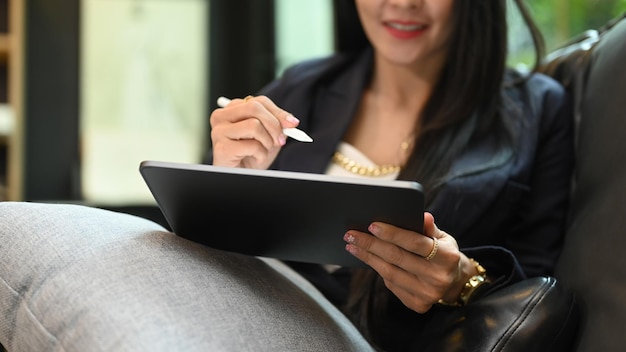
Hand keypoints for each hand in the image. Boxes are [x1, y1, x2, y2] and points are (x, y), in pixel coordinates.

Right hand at [210, 95, 300, 168]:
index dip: (278, 112)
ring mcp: (219, 131)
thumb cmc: (251, 155)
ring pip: (254, 125)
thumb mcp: (268, 136)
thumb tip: (291, 121)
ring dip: (267, 142)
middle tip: (281, 140)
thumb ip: (277, 125)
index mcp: (232, 109)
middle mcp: (221, 116)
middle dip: (274, 124)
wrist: (239, 175)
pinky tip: (255, 160)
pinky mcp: (222, 147)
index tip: (293, 124)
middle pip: (254, 107)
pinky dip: (261, 155)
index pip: (258, 101)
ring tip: (263, 152)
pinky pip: (252, 145)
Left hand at [344, 212, 476, 312]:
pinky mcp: (417, 304)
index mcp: (448, 257)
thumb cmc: (443, 253)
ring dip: (368, 257)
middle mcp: (438, 278)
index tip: (372, 225)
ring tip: (352, 245)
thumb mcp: (443, 238)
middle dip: (371, 244)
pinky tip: (366, 258)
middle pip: (397, 258)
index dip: (392, 234)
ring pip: (389, 272)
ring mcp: (427, 294)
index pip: (415, 243)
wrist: (455, 282)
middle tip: (352, 234)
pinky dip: (377, 269)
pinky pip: (391, 285)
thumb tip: (422, 215)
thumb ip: (430, 228)